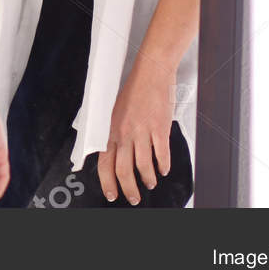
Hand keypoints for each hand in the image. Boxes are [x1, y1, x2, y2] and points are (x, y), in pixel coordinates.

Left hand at [97, 52, 176, 204]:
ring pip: (143, 167)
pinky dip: (163, 166)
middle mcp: (125, 132)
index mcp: (112, 128)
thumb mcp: (115, 110)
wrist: (151, 71)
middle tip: (134, 197)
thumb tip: (111, 150)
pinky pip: (161, 155)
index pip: (105, 163)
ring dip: (148, 180)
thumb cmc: (134, 88)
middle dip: (129, 190)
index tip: (112, 194)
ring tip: (150, 183)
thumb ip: (113, 131)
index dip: (108, 183)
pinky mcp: (160, 129)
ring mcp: (143, 132)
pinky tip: (164, 169)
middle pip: (124, 171)